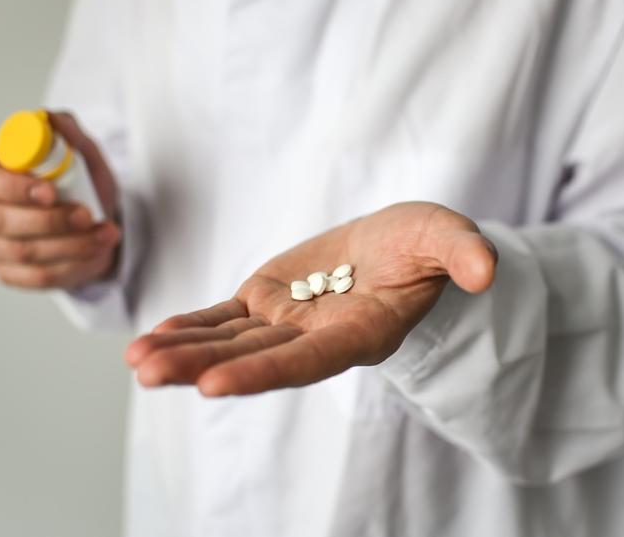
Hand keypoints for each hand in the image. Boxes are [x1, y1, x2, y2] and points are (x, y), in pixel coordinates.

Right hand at [0, 111, 121, 289]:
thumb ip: (67, 132)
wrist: (101, 221)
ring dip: (72, 245)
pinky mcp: (13, 274)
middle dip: (50, 220)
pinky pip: (37, 278)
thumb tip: (49, 117)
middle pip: (0, 221)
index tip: (51, 191)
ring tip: (107, 233)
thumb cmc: (83, 184)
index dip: (13, 189)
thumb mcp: (84, 154)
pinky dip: (73, 267)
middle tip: (88, 215)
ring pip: (24, 253)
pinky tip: (96, 253)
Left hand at [125, 202, 496, 395]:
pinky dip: (191, 327)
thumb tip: (487, 269)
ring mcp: (286, 321)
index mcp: (359, 332)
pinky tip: (153, 337)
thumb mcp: (446, 237)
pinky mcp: (265, 300)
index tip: (215, 386)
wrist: (394, 245)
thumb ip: (462, 253)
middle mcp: (316, 337)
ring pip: (229, 341)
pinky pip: (223, 317)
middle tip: (148, 375)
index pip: (308, 361)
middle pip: (254, 358)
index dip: (264, 372)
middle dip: (201, 367)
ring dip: (184, 351)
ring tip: (136, 362)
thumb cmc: (423, 245)